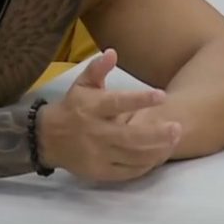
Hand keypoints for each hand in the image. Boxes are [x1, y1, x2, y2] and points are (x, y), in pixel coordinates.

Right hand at [38, 49, 181, 181]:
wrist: (46, 138)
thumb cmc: (72, 108)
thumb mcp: (81, 85)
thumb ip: (98, 69)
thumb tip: (112, 52)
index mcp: (91, 108)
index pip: (117, 103)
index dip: (139, 99)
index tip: (162, 95)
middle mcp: (94, 132)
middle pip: (130, 136)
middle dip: (156, 134)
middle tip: (177, 127)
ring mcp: (97, 154)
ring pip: (134, 156)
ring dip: (157, 150)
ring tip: (173, 140)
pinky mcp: (100, 171)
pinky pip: (129, 171)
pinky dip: (146, 165)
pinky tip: (157, 155)